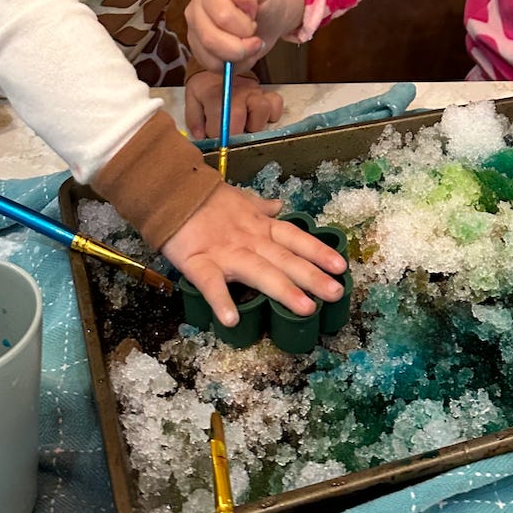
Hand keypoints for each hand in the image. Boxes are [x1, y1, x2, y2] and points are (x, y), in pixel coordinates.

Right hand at [162, 182, 346, 326]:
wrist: (172, 192)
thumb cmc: (207, 200)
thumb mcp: (240, 199)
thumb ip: (261, 207)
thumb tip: (280, 206)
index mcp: (260, 227)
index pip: (295, 238)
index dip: (318, 251)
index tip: (341, 266)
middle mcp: (249, 241)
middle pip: (285, 259)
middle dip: (312, 276)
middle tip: (337, 293)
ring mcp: (226, 253)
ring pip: (259, 272)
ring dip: (284, 290)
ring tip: (306, 309)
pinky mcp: (198, 263)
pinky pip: (210, 284)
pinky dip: (220, 300)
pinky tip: (231, 320)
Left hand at [184, 68, 282, 140]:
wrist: (221, 66)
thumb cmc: (207, 87)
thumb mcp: (193, 98)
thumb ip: (194, 119)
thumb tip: (200, 136)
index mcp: (216, 96)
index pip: (220, 125)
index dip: (218, 137)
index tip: (214, 137)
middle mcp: (237, 93)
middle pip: (240, 119)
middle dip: (235, 134)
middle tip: (230, 135)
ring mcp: (254, 92)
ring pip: (262, 111)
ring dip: (254, 125)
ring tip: (245, 126)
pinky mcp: (266, 92)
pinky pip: (276, 104)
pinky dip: (271, 114)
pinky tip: (259, 118)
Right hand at [186, 0, 305, 71]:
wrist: (267, 15)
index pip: (222, 16)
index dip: (243, 25)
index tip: (254, 21)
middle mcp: (195, 11)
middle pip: (211, 39)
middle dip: (241, 46)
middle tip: (256, 39)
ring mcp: (195, 32)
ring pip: (211, 57)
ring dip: (239, 57)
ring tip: (251, 45)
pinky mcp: (199, 51)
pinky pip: (213, 67)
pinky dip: (234, 66)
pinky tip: (243, 54)